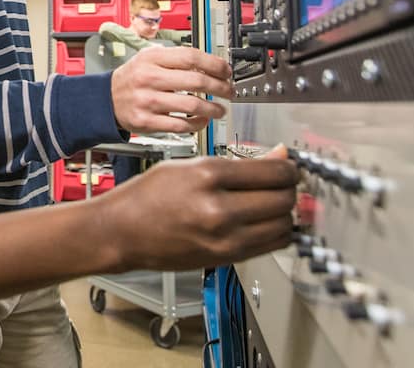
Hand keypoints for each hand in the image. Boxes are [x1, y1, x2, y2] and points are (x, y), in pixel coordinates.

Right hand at [96, 145, 297, 271]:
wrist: (123, 231)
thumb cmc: (148, 195)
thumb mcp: (189, 166)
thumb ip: (236, 163)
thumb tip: (277, 156)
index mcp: (208, 176)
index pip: (274, 171)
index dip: (288, 166)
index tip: (288, 164)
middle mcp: (220, 209)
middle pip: (284, 198)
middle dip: (290, 187)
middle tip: (283, 182)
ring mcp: (225, 237)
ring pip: (284, 224)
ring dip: (285, 212)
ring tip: (273, 202)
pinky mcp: (227, 257)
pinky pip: (272, 244)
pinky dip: (277, 232)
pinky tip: (265, 221)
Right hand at [109, 46, 232, 133]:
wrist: (105, 99)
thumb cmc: (132, 78)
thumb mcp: (148, 58)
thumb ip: (176, 58)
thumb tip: (211, 64)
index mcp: (152, 59)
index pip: (191, 57)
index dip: (214, 64)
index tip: (226, 71)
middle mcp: (149, 78)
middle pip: (196, 81)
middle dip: (220, 87)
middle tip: (229, 91)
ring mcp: (148, 101)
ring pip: (192, 106)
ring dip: (213, 108)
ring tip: (220, 109)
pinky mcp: (147, 122)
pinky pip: (180, 126)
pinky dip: (198, 124)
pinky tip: (203, 120)